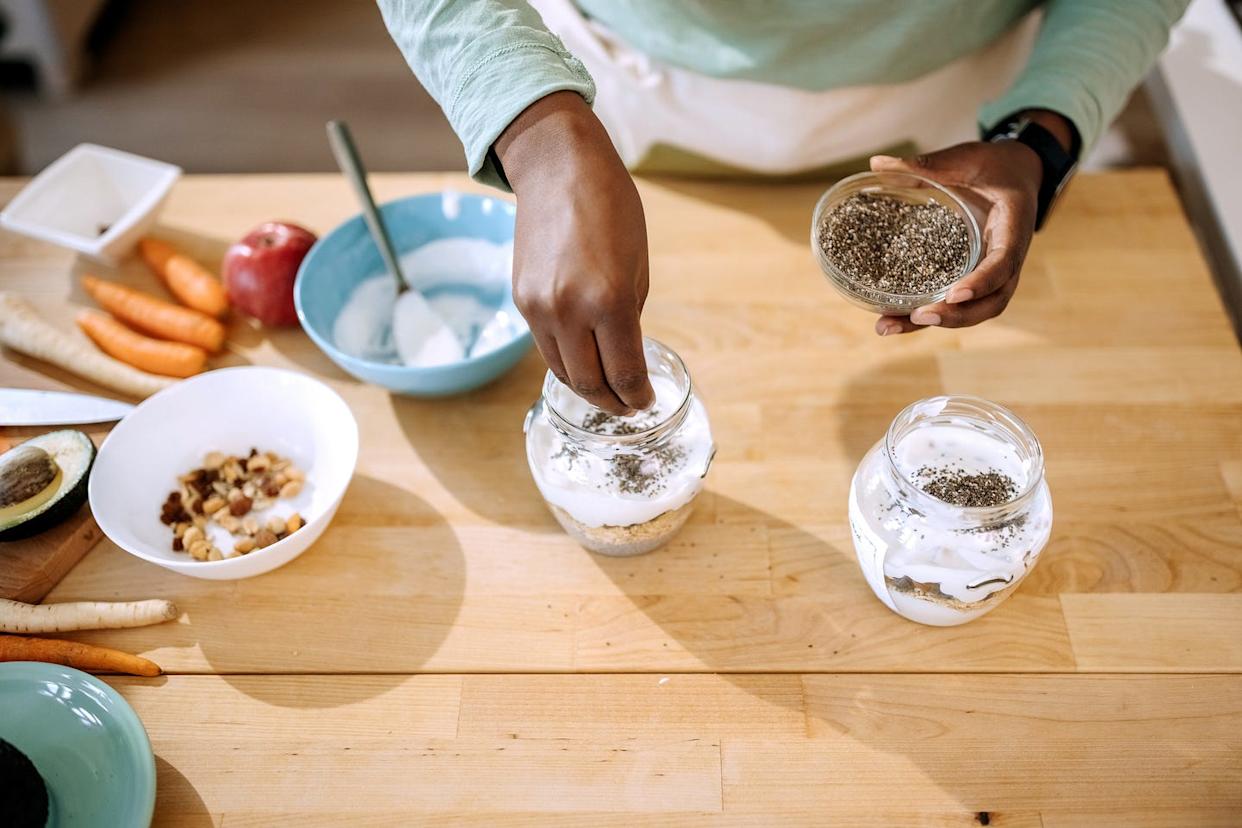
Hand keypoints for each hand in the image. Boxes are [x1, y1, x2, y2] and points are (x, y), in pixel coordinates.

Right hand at [495, 91, 653, 413]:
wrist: (557, 168)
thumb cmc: (611, 207)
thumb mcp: (639, 265)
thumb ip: (630, 317)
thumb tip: (627, 357)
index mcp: (610, 299)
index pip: (624, 373)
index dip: (638, 397)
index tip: (647, 403)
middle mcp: (569, 309)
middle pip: (591, 383)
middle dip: (614, 403)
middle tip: (629, 409)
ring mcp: (539, 307)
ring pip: (563, 372)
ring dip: (587, 389)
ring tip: (607, 394)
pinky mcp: (521, 300)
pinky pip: (546, 347)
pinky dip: (566, 362)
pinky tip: (583, 364)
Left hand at [869, 132, 1048, 335]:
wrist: (1015, 173)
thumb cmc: (993, 165)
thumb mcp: (965, 158)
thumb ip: (925, 164)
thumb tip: (876, 163)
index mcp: (1013, 229)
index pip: (1004, 263)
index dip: (982, 282)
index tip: (954, 295)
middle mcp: (1006, 258)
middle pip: (992, 302)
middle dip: (957, 316)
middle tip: (919, 316)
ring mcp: (990, 272)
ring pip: (974, 311)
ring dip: (934, 323)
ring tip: (887, 326)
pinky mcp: (973, 276)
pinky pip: (955, 303)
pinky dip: (926, 314)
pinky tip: (890, 317)